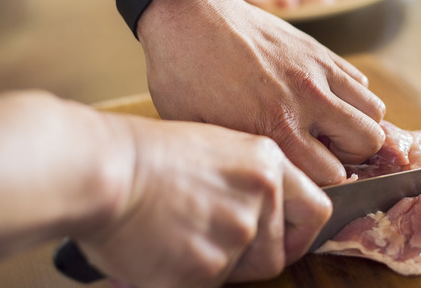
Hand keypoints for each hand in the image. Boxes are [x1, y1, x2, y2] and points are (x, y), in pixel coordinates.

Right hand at [77, 115, 330, 286]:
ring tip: (179, 236)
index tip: (288, 242)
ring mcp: (235, 235)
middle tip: (212, 241)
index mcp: (266, 164)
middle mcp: (260, 199)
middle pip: (277, 254)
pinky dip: (184, 277)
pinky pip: (206, 285)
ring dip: (215, 266)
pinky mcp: (204, 269)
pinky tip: (162, 249)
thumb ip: (249, 181)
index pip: (317, 211)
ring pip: (241, 274)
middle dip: (250, 258)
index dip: (304, 234)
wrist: (103, 169)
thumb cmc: (146, 154)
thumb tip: (264, 212)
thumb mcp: (216, 147)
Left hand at [136, 0, 385, 184]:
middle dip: (350, 156)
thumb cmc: (184, 75)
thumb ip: (244, 156)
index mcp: (276, 126)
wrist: (188, 15)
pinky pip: (360, 81)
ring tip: (327, 128)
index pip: (331, 174)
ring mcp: (318, 70)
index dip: (319, 183)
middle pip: (368, 141)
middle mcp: (307, 98)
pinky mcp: (319, 50)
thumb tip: (269, 179)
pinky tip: (323, 101)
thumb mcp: (201, 129)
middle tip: (322, 153)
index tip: (304, 178)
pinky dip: (352, 97)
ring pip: (374, 109)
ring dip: (357, 125)